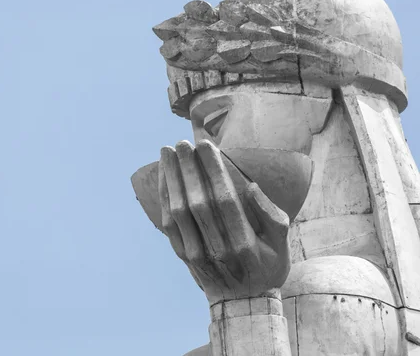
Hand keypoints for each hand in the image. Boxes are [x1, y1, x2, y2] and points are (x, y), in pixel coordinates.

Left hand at [158, 140, 290, 304]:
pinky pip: (168, 223)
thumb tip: (252, 187)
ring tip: (168, 152)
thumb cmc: (266, 267)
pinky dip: (164, 197)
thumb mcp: (282, 245)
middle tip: (182, 142)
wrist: (242, 305)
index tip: (206, 145)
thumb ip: (272, 216)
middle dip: (188, 169)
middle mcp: (217, 249)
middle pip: (198, 202)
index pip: (224, 199)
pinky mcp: (183, 255)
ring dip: (171, 179)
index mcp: (244, 244)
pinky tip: (164, 177)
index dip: (213, 170)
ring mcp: (197, 254)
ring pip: (179, 211)